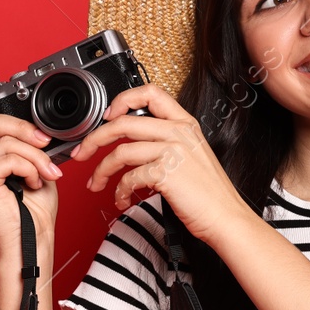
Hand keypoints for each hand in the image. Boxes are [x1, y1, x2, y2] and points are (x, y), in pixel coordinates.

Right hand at [0, 72, 62, 251]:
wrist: (33, 238)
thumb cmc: (34, 209)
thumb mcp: (35, 166)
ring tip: (47, 175)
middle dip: (24, 129)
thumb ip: (28, 145)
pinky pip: (8, 157)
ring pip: (5, 141)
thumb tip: (40, 129)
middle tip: (46, 145)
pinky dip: (30, 167)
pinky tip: (34, 183)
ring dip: (35, 156)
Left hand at [67, 83, 249, 246]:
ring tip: (97, 183)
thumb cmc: (209, 192)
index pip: (151, 93)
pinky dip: (119, 191)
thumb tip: (131, 140)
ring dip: (102, 170)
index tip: (108, 115)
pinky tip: (122, 199)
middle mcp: (179, 133)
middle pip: (124, 122)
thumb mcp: (192, 155)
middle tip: (83, 152)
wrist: (225, 216)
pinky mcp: (167, 173)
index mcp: (185, 123)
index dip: (123, 100)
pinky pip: (129, 177)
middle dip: (95, 139)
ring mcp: (174, 151)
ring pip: (120, 151)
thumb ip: (166, 140)